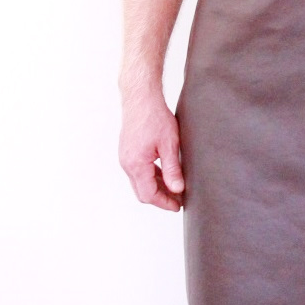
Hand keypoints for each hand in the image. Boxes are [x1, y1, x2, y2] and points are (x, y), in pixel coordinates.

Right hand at [119, 94, 184, 211]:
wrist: (141, 98)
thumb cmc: (155, 117)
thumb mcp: (169, 144)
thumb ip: (173, 169)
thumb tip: (177, 189)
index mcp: (136, 165)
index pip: (149, 195)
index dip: (164, 203)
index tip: (178, 205)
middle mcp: (127, 164)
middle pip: (142, 191)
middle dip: (160, 198)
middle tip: (178, 199)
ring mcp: (126, 158)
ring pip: (140, 182)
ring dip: (157, 187)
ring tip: (175, 188)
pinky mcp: (128, 152)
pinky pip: (138, 171)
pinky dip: (152, 176)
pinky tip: (165, 174)